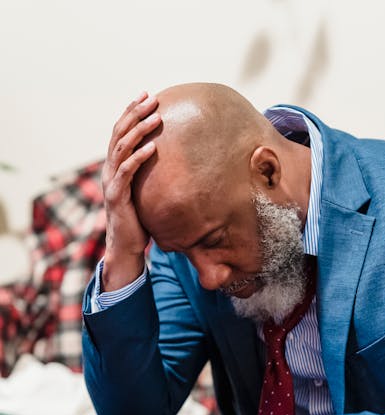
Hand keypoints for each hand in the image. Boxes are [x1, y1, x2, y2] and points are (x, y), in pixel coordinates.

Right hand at [101, 92, 160, 290]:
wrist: (125, 247)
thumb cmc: (139, 221)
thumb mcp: (145, 192)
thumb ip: (151, 176)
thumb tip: (175, 161)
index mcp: (114, 166)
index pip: (121, 132)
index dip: (132, 112)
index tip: (147, 95)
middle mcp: (109, 170)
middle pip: (119, 133)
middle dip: (135, 113)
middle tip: (151, 98)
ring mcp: (111, 182)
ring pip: (122, 148)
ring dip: (139, 131)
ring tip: (155, 118)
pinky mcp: (116, 196)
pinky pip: (127, 172)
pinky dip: (138, 158)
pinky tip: (152, 147)